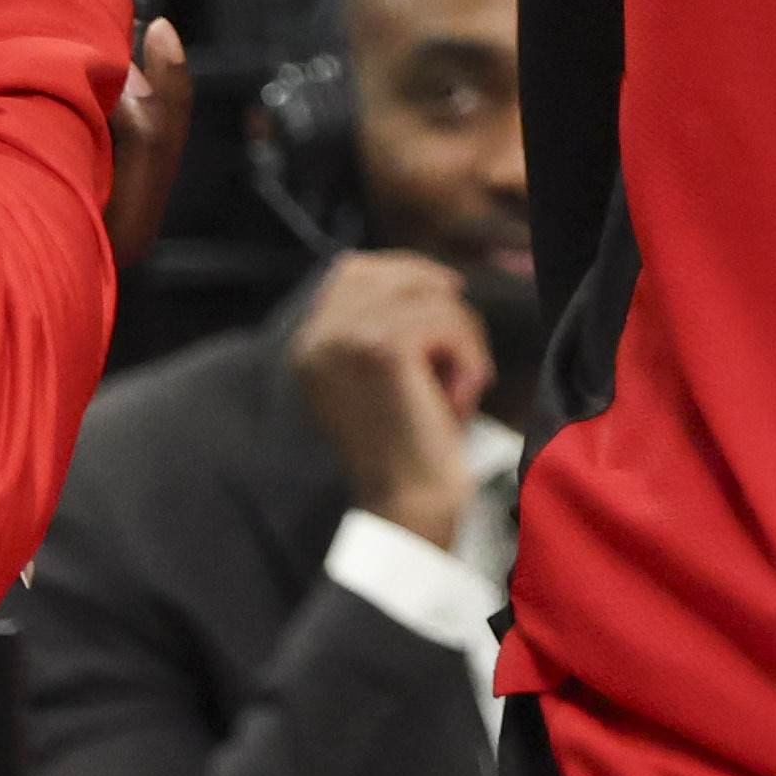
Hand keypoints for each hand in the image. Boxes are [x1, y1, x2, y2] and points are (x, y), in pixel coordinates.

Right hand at [283, 246, 496, 544]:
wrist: (407, 506)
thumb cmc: (409, 447)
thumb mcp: (384, 376)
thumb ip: (387, 325)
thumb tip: (438, 277)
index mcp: (305, 344)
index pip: (351, 269)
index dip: (407, 270)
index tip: (450, 290)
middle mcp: (314, 336)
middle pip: (395, 275)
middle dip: (442, 306)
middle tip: (459, 362)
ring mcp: (344, 339)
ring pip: (431, 297)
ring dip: (462, 342)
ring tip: (455, 392)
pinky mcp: (382, 348)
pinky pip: (448, 320)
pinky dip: (470, 358)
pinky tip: (459, 400)